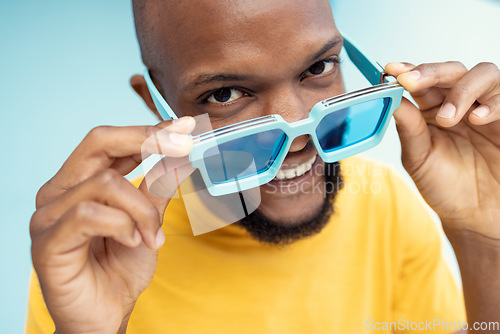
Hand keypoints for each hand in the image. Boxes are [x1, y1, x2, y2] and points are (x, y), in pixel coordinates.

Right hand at [30, 117, 194, 333]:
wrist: (106, 316)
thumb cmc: (121, 268)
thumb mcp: (148, 220)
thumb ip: (158, 186)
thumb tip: (180, 152)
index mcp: (79, 182)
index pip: (110, 140)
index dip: (149, 129)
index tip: (185, 126)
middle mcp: (58, 191)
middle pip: (99, 142)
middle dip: (148, 140)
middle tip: (185, 147)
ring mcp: (49, 216)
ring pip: (106, 182)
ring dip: (142, 209)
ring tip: (152, 236)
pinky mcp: (47, 243)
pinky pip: (89, 214)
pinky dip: (123, 226)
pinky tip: (133, 243)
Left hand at [385, 61, 499, 237]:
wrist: (476, 216)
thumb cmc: (445, 187)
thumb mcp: (419, 159)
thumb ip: (409, 129)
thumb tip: (392, 99)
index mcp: (431, 111)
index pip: (421, 82)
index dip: (407, 72)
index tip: (392, 70)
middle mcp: (458, 104)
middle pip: (450, 71)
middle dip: (430, 72)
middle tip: (412, 81)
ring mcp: (485, 109)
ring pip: (482, 74)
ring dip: (461, 89)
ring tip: (448, 118)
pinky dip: (491, 103)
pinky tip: (477, 119)